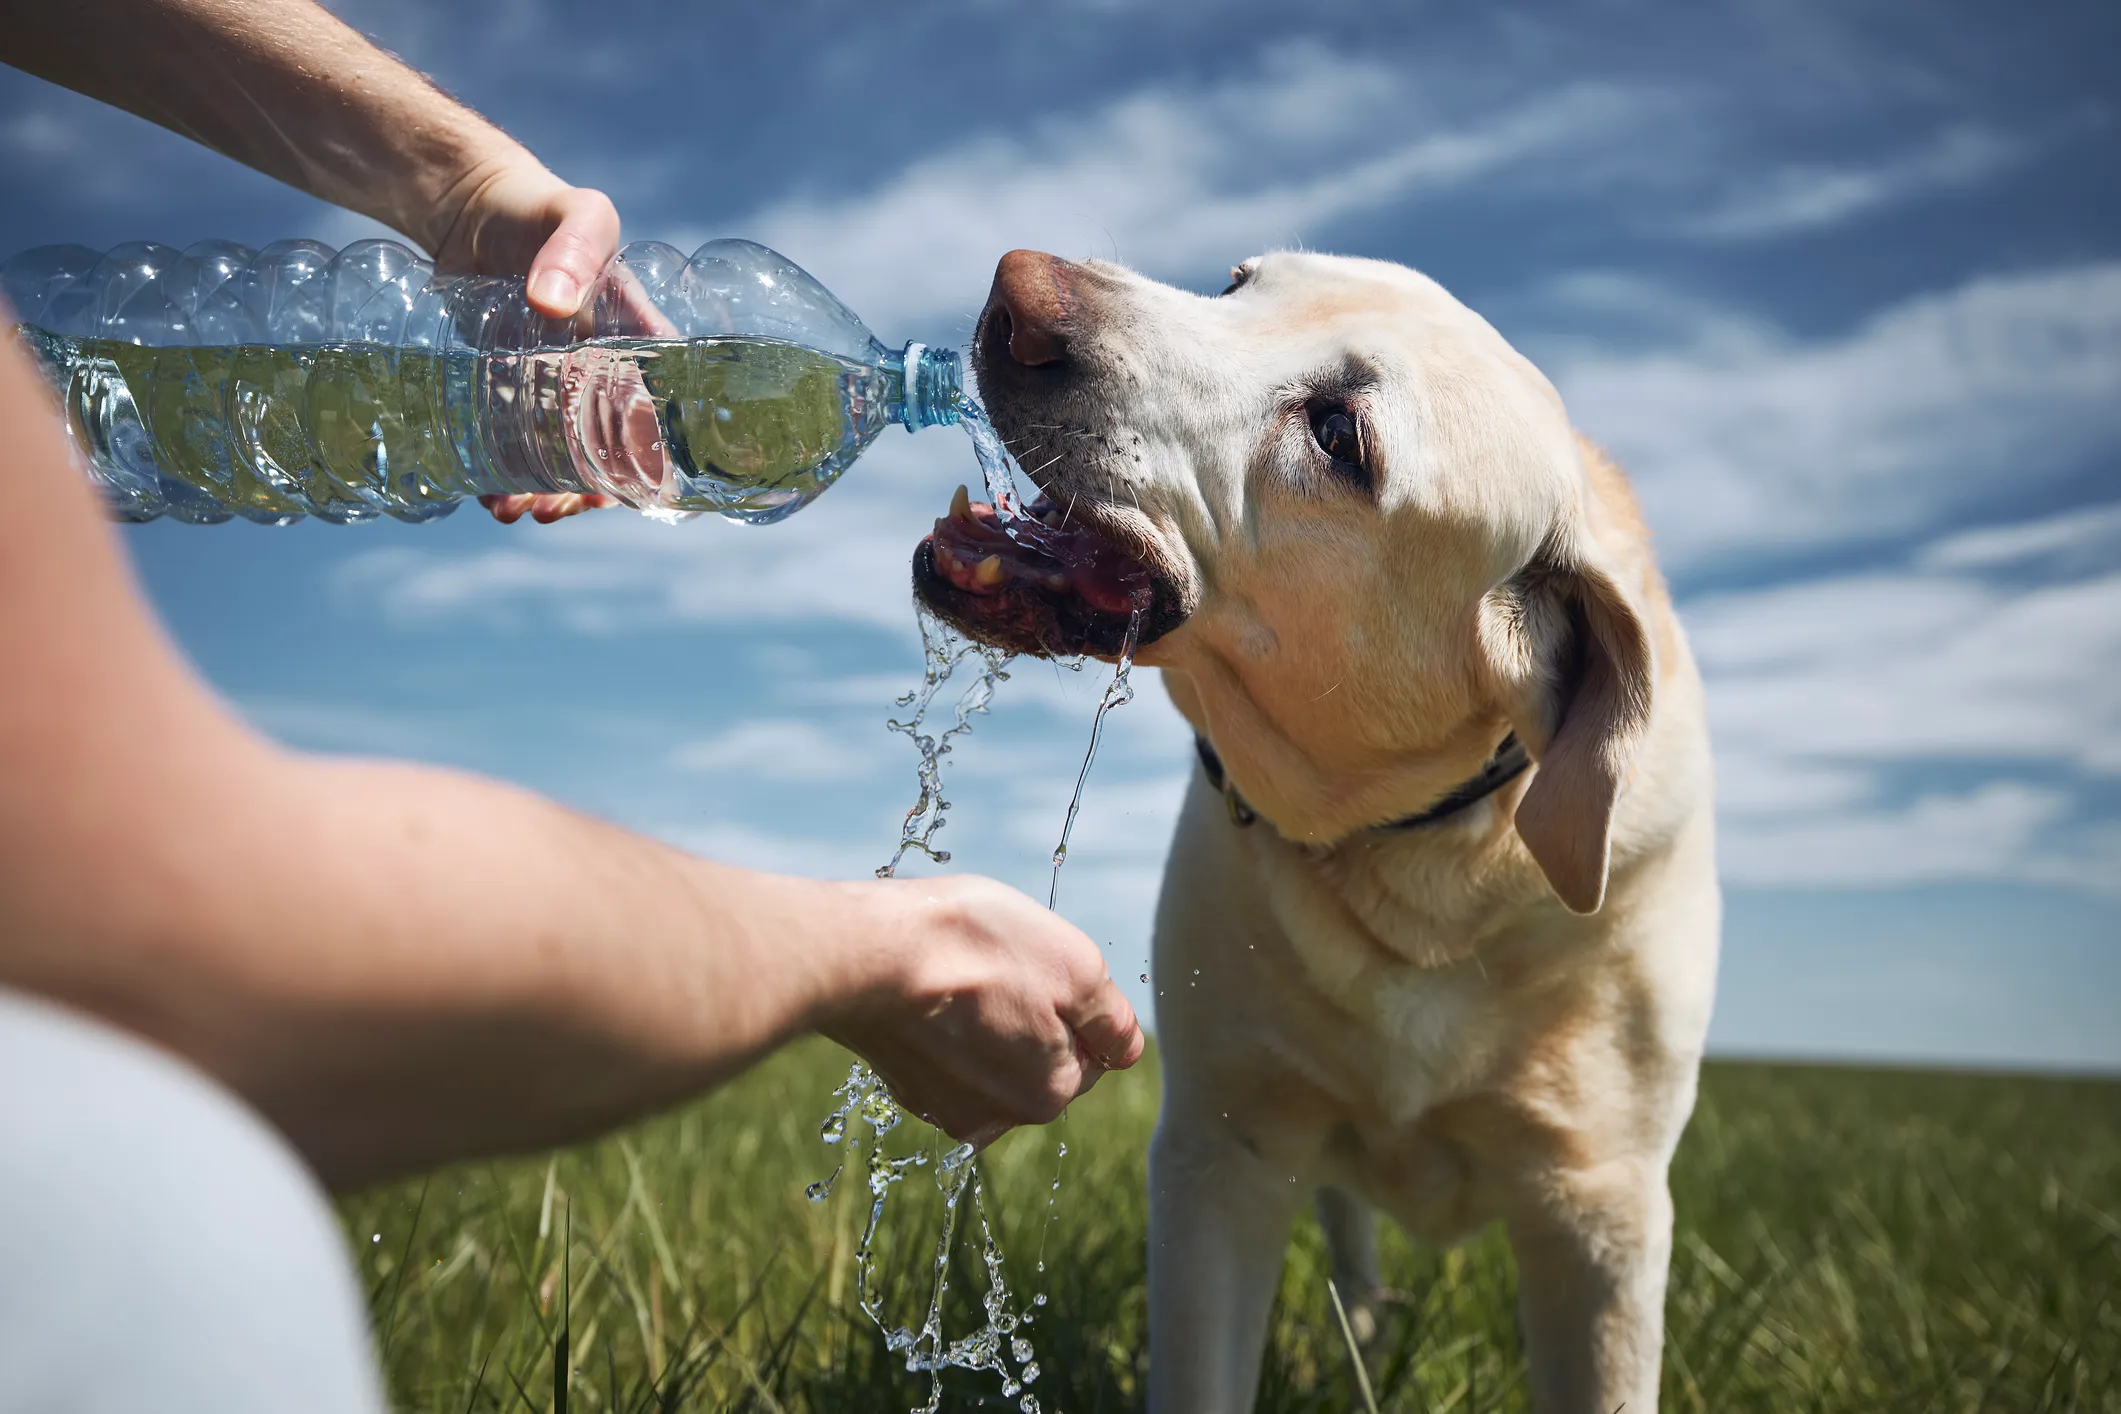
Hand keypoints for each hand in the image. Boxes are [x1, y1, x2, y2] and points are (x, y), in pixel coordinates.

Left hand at [428, 157, 624, 524]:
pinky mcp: (510, 389)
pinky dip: (501, 474)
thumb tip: (551, 304)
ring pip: (561, 456)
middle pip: (610, 450)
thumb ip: (573, 251)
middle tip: (552, 510)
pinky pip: (514, 442)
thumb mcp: (575, 216)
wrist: (471, 208)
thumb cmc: (541, 209)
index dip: (648, 461)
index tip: (622, 493)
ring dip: (543, 492)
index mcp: (640, 344)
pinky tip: (484, 494)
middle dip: (585, 491)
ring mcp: (555, 386)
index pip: (660, 413)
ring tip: (510, 511)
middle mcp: (605, 373)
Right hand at [824, 876, 1145, 1146]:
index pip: (1090, 1050)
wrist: (863, 953)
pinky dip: (942, 1025)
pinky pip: (943, 1054)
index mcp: (1050, 1093)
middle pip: (1039, 1056)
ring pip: (991, 1056)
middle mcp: (997, 1118)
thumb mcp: (1075, 965)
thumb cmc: (975, 947)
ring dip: (984, 1019)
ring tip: (957, 975)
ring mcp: (942, 1107)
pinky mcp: (901, 1085)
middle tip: (994, 966)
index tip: (1035, 967)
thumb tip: (1129, 1049)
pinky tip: (925, 991)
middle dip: (1029, 1014)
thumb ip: (1112, 1017)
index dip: (1071, 999)